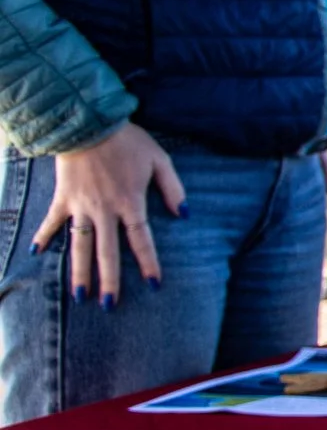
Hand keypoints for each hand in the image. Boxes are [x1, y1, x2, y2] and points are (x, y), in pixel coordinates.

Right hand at [35, 124, 183, 307]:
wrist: (89, 124)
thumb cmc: (128, 141)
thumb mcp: (160, 160)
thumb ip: (173, 188)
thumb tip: (185, 214)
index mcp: (130, 202)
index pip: (141, 239)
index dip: (148, 262)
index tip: (153, 284)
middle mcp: (104, 210)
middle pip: (107, 251)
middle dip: (109, 280)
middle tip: (109, 306)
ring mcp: (80, 206)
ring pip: (80, 245)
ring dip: (79, 271)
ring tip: (80, 296)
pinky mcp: (62, 198)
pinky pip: (52, 221)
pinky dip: (44, 235)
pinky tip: (37, 253)